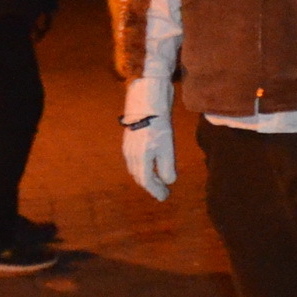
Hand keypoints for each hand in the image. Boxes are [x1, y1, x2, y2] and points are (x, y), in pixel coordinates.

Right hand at [120, 78, 176, 198]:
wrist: (147, 100)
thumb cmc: (159, 123)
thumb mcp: (167, 146)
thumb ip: (166, 166)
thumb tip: (168, 181)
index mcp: (141, 158)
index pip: (146, 181)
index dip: (156, 190)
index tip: (165, 196)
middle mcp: (131, 155)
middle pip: (140, 176)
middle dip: (152, 186)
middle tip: (163, 191)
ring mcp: (128, 147)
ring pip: (136, 169)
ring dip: (146, 177)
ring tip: (157, 180)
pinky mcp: (129, 140)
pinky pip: (134, 160)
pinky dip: (142, 167)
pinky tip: (150, 164)